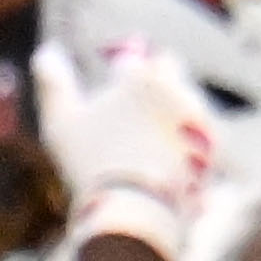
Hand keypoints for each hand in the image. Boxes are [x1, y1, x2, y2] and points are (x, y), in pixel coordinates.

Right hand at [37, 38, 219, 259]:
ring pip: (186, 99)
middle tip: (131, 117)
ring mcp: (200, 113)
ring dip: (170, 113)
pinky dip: (186, 139)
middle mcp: (176, 87)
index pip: (135, 58)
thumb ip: (54, 84)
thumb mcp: (61, 123)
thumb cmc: (89, 165)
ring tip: (144, 148)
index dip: (122, 76)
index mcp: (139, 77)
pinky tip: (163, 161)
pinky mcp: (216, 139)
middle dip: (153, 84)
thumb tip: (44, 51)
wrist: (132, 209)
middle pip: (168, 69)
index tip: (112, 96)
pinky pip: (201, 128)